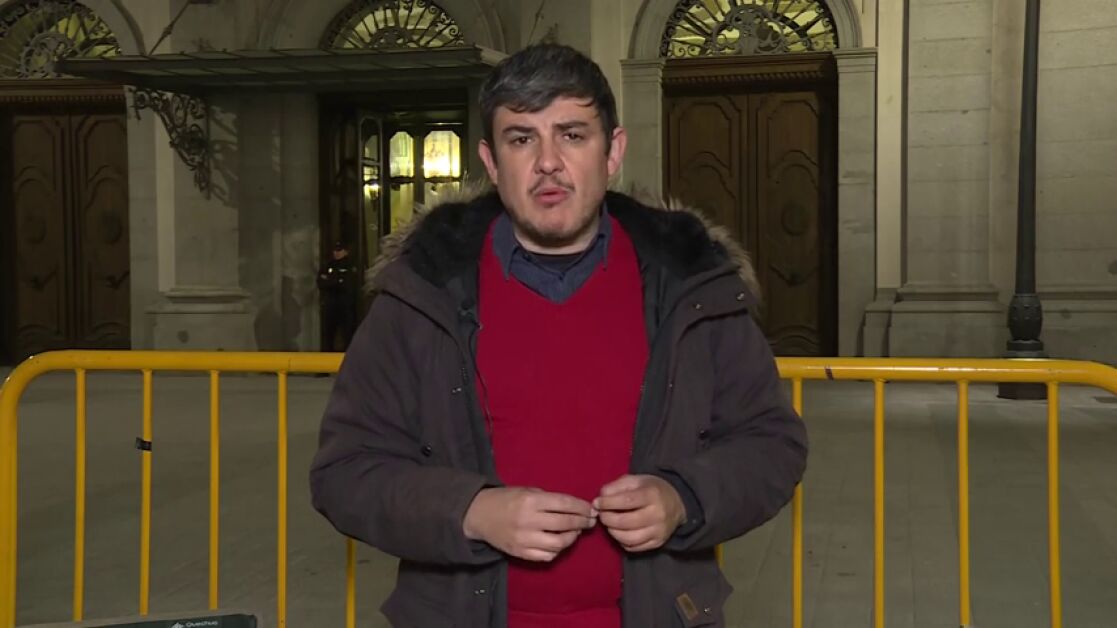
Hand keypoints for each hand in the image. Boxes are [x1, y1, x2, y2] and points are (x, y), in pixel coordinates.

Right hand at [462, 487, 596, 561]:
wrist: (479, 515)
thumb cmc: (507, 499)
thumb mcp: (527, 491)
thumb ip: (549, 500)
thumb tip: (576, 509)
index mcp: (531, 501)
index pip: (564, 504)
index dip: (581, 507)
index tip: (591, 510)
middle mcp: (528, 520)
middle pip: (565, 523)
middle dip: (582, 522)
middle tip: (590, 521)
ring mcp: (524, 539)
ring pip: (559, 543)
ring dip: (572, 538)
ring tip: (575, 532)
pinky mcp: (520, 553)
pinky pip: (546, 556)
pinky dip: (557, 550)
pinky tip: (559, 543)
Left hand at [594, 474, 685, 552]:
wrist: (677, 503)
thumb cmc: (651, 489)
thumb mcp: (635, 480)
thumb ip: (616, 486)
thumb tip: (599, 499)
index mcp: (652, 494)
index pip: (627, 501)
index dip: (608, 503)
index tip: (597, 503)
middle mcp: (657, 514)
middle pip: (626, 522)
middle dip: (608, 519)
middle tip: (601, 515)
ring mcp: (659, 531)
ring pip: (629, 538)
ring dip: (613, 532)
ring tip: (609, 524)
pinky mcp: (658, 543)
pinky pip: (634, 548)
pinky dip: (622, 541)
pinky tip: (619, 532)